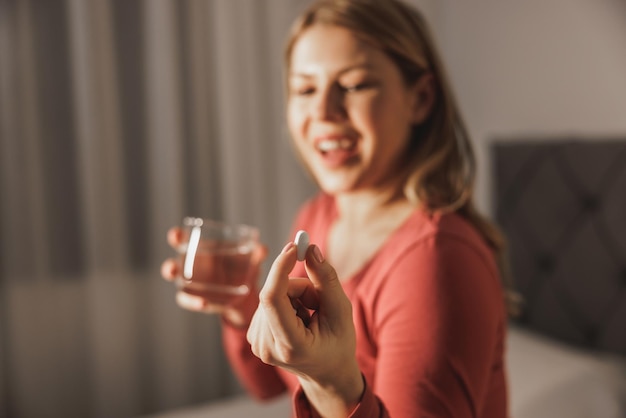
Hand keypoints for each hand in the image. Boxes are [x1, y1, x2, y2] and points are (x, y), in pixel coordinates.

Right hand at [160, 227, 266, 327]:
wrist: (244, 295)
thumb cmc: (242, 269)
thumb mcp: (250, 260)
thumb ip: (256, 254)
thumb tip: (262, 248)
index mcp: (201, 251)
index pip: (183, 241)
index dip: (176, 237)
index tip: (175, 235)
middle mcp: (192, 267)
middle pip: (173, 264)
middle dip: (169, 265)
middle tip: (172, 267)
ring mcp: (192, 284)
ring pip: (177, 284)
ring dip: (177, 289)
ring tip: (185, 293)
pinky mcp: (195, 299)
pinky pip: (189, 301)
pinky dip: (194, 302)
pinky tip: (204, 304)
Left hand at [246, 242, 363, 415]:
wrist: (326, 372)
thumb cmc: (338, 344)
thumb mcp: (341, 311)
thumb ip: (326, 280)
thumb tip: (310, 249)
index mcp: (290, 346)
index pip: (272, 299)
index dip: (280, 269)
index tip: (294, 247)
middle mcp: (266, 347)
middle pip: (276, 292)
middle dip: (300, 287)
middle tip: (319, 304)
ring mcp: (256, 343)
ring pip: (272, 294)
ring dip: (295, 296)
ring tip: (310, 317)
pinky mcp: (253, 335)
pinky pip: (268, 301)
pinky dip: (286, 302)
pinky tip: (298, 319)